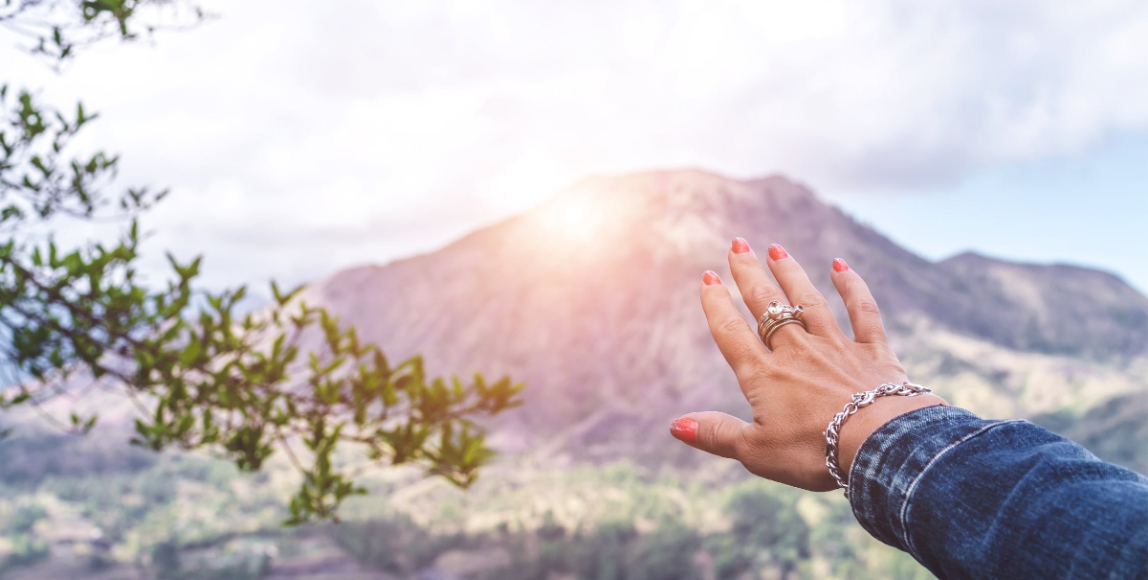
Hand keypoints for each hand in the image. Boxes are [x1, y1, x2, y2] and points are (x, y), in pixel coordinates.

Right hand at [670, 239, 945, 490]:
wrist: (880, 444)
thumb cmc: (815, 451)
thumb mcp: (757, 451)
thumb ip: (717, 434)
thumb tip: (675, 425)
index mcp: (764, 375)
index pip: (732, 332)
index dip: (716, 304)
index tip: (708, 278)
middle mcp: (797, 351)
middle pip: (767, 306)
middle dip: (749, 275)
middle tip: (738, 246)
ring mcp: (836, 347)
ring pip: (808, 301)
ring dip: (791, 274)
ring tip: (777, 250)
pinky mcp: (873, 351)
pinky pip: (862, 311)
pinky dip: (852, 287)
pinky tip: (840, 266)